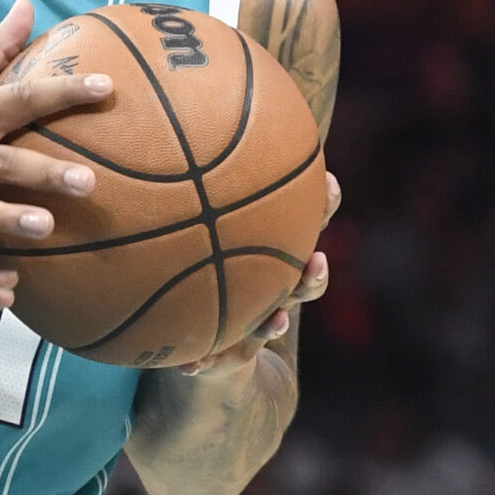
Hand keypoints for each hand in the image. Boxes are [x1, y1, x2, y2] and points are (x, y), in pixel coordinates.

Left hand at [175, 172, 340, 377]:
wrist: (202, 340)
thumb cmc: (193, 259)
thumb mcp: (190, 221)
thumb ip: (188, 184)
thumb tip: (165, 127)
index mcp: (271, 247)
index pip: (307, 223)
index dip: (324, 205)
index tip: (329, 184)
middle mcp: (273, 286)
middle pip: (306, 280)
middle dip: (313, 273)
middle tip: (315, 261)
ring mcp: (256, 321)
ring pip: (277, 323)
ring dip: (277, 323)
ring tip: (276, 322)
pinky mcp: (230, 354)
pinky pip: (220, 360)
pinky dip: (204, 363)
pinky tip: (187, 366)